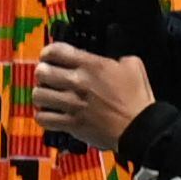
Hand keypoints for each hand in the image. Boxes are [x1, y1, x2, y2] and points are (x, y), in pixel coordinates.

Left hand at [32, 40, 155, 149]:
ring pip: (38, 95)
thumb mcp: (133, 67)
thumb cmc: (138, 99)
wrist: (142, 128)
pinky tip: (51, 114)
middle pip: (41, 72)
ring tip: (49, 97)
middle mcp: (77, 82)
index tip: (48, 58)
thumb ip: (117, 56)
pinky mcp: (71, 123)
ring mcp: (72, 104)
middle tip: (49, 78)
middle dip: (43, 74)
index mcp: (91, 65)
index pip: (55, 51)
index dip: (47, 53)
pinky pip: (43, 118)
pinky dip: (44, 116)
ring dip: (42, 95)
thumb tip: (109, 55)